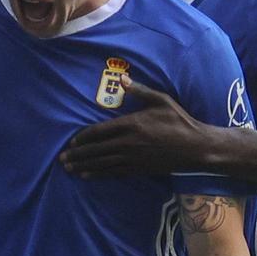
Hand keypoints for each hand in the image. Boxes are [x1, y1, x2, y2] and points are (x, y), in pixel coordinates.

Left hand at [61, 81, 207, 177]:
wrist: (195, 147)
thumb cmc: (178, 121)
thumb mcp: (160, 100)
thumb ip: (139, 91)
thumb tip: (122, 79)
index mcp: (131, 124)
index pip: (99, 131)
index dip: (83, 138)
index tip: (71, 142)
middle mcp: (128, 143)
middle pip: (96, 150)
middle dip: (77, 155)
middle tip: (61, 160)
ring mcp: (133, 158)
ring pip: (102, 163)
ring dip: (84, 166)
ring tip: (69, 169)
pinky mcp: (139, 169)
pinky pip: (113, 173)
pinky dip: (98, 174)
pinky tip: (87, 176)